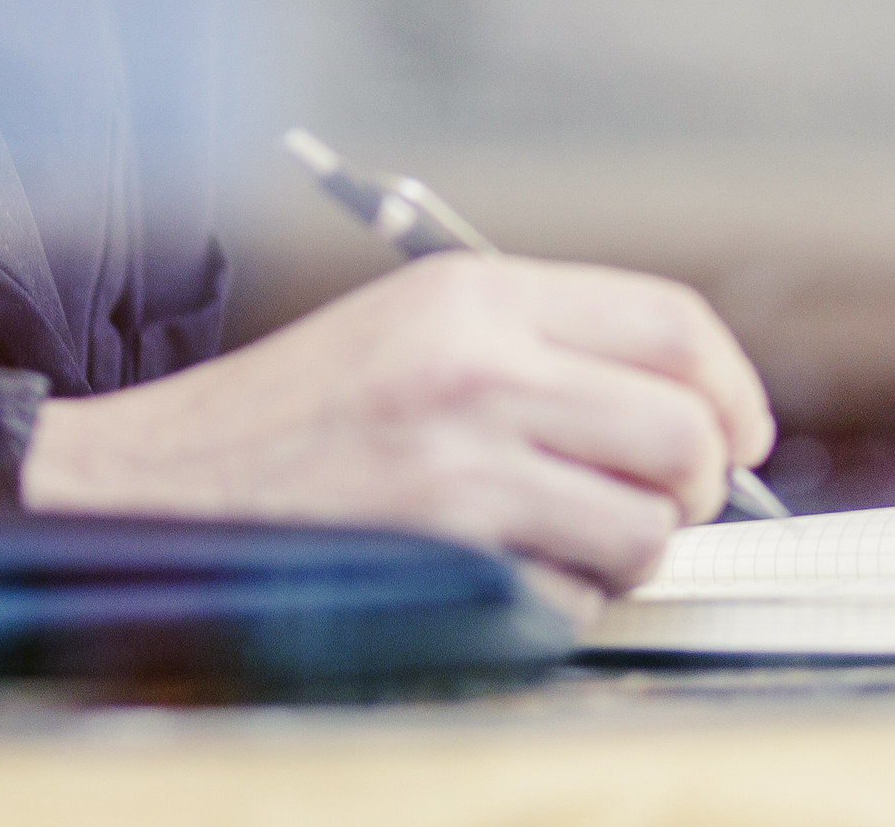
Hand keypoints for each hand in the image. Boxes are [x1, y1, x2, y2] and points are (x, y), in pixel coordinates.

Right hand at [17, 252, 773, 594]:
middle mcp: (478, 362)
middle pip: (685, 427)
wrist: (152, 489)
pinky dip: (568, 603)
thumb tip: (680, 401)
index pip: (672, 322)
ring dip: (635, 552)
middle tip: (663, 505)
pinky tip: (509, 579)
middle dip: (700, 486)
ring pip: (649, 521)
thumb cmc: (286, 421)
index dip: (733, 388)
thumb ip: (535, 346)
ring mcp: (461, 460)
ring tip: (578, 545)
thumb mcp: (409, 331)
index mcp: (474, 291)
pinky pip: (578, 593)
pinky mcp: (443, 550)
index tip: (742, 434)